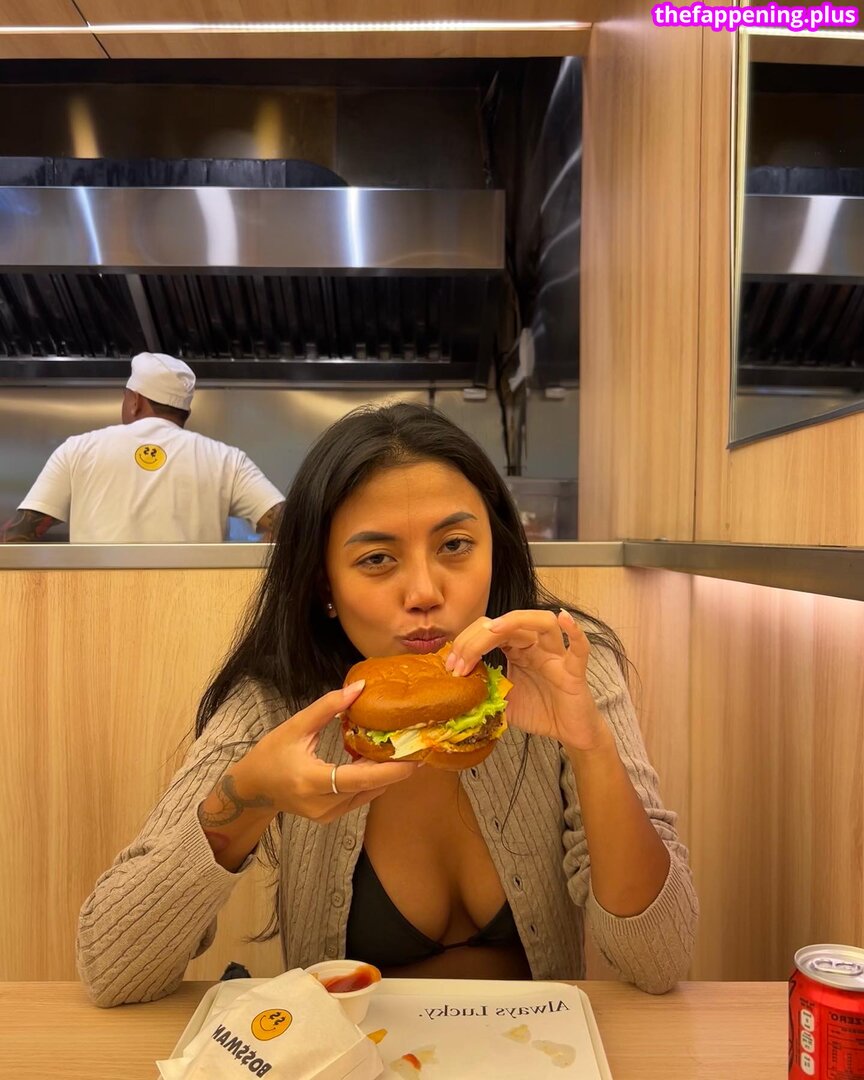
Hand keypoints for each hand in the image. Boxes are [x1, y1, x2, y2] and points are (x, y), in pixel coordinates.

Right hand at [242, 680, 418, 822]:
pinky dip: (370, 780)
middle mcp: (322, 804)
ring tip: (403, 751)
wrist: (253, 788)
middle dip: (395, 769)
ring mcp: (327, 815)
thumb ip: (328, 707)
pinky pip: (358, 798)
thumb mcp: (296, 726)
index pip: (358, 778)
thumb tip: (360, 688)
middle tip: (418, 749)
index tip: (413, 758)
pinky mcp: (330, 818)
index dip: (389, 770)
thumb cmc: (271, 754)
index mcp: (311, 781)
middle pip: (368, 787)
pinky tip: (378, 761)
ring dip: (384, 774)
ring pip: (366, 794)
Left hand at [445, 609, 609, 751]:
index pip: (491, 631)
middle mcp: (536, 646)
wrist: (569, 732)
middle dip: (480, 637)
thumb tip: (455, 688)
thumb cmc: (540, 711)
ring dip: (517, 621)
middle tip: (459, 660)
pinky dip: (574, 632)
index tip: (451, 665)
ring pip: (543, 623)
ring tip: (493, 629)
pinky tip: (564, 619)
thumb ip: (484, 690)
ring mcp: (557, 655)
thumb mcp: (502, 701)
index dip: (468, 642)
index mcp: (518, 649)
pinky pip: (579, 648)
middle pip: (510, 624)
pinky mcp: (575, 671)